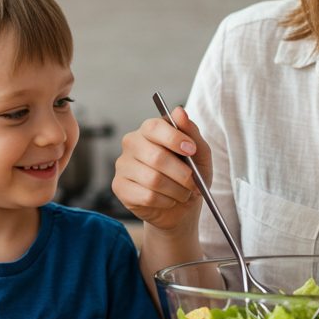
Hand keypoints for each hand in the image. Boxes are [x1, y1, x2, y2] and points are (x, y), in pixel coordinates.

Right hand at [112, 105, 211, 230]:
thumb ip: (191, 132)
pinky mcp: (119, 187)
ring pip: (153, 180)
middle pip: (156, 157)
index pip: (154, 127)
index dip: (174, 138)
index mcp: (149, 130)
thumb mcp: (199, 153)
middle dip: (182, 173)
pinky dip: (165, 201)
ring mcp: (123, 165)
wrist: (181, 207)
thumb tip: (180, 111)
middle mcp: (132, 143)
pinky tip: (168, 200)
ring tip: (183, 193)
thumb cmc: (189, 175)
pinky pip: (147, 196)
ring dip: (176, 190)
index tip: (191, 150)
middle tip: (193, 182)